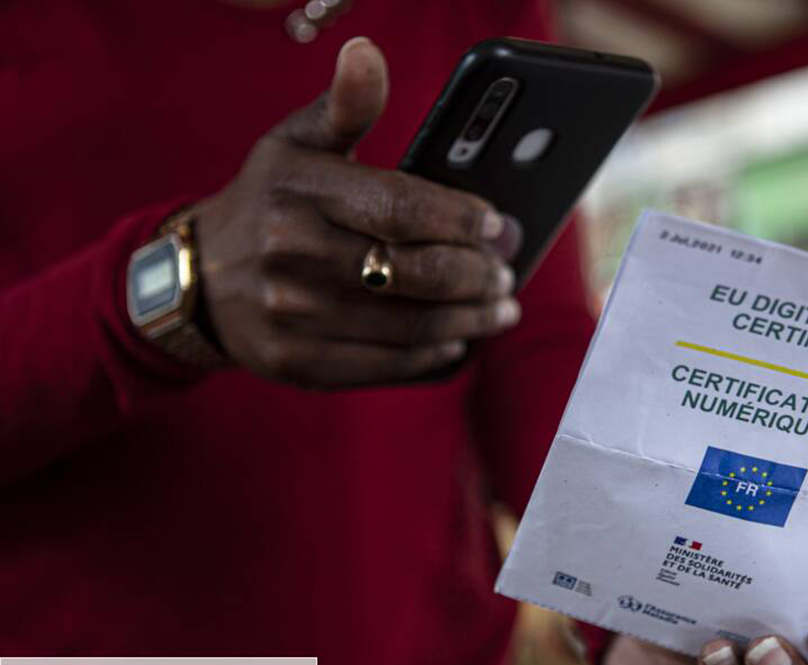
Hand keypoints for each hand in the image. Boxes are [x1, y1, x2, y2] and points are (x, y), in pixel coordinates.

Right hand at [193, 37, 521, 388]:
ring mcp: (293, 315)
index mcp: (299, 190)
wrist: (199, 281)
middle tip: (504, 271)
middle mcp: (291, 253)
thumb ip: (346, 106)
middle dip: (475, 273)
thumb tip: (365, 53)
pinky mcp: (298, 362)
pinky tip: (458, 340)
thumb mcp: (296, 144)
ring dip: (469, 319)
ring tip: (499, 306)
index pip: (401, 207)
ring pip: (410, 324)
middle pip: (416, 271)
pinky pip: (386, 364)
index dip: (459, 219)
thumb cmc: (269, 203)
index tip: (495, 224)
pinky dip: (433, 354)